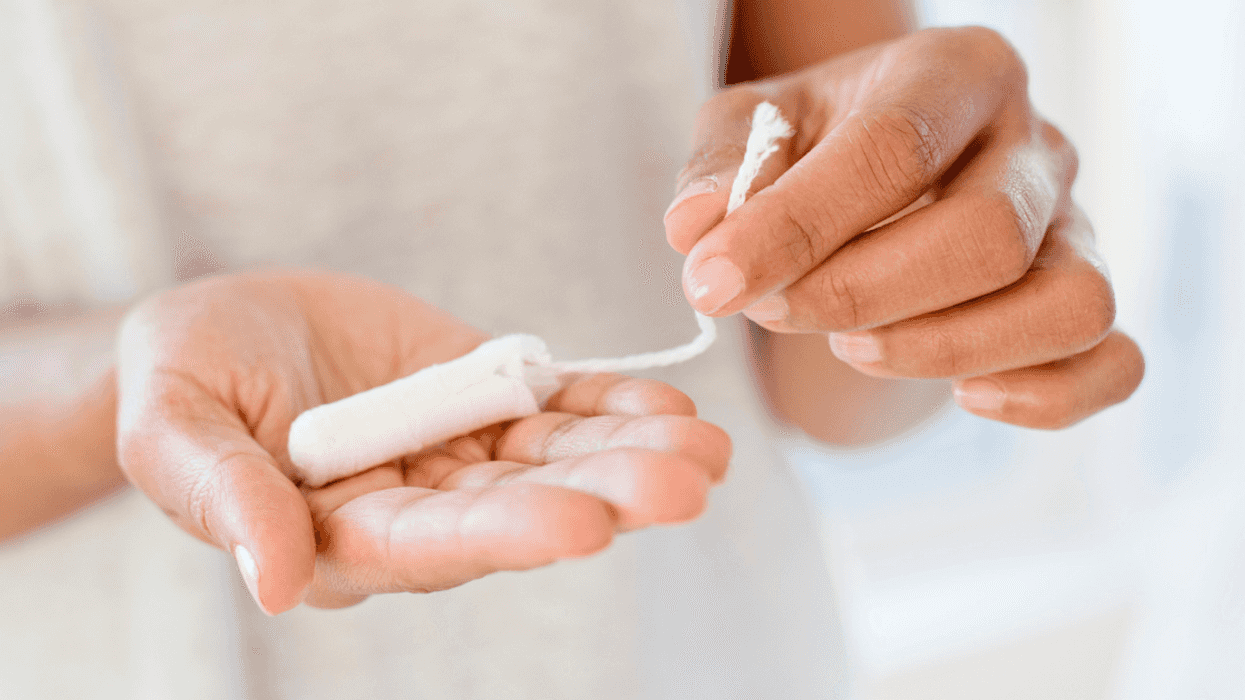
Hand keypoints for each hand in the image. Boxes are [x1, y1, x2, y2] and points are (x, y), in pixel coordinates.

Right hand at [116, 271, 729, 612]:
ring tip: (705, 449)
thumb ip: (226, 498)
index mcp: (340, 535)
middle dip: (602, 496)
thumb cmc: (176, 381)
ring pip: (553, 460)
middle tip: (685, 484)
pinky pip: (553, 408)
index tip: (584, 523)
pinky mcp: (479, 396)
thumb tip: (276, 583)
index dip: (506, 533)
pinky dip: (609, 406)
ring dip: (629, 455)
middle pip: (517, 507)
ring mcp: (455, 451)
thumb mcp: (175, 429)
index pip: (430, 544)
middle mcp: (414, 506)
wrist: (219, 328)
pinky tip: (670, 408)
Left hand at [665, 26, 1142, 428]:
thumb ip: (722, 167)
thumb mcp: (752, 129)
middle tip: (776, 312)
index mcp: (955, 71)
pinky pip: (1113, 361)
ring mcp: (1076, 223)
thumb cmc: (813, 148)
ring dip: (946, 349)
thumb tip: (698, 230)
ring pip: (1067, 304)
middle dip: (863, 296)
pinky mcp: (1087, 296)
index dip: (797, 227)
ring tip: (852, 347)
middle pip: (987, 236)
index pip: (892, 147)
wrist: (881, 179)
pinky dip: (1046, 396)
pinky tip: (964, 396)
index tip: (713, 281)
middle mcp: (1033, 141)